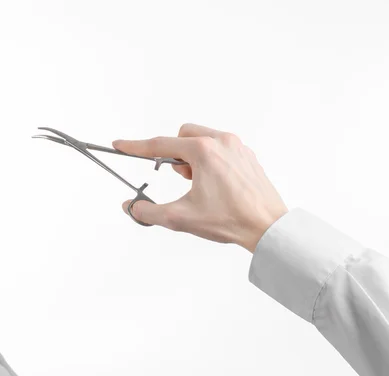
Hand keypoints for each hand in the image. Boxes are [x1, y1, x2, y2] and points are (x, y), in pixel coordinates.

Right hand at [113, 123, 288, 252]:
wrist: (267, 227)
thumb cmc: (230, 219)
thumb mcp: (180, 218)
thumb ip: (149, 212)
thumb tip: (131, 207)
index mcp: (204, 151)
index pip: (159, 145)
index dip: (136, 147)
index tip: (121, 145)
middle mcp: (221, 142)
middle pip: (183, 135)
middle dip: (173, 154)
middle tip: (180, 179)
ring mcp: (237, 147)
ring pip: (202, 139)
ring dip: (191, 157)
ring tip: (199, 185)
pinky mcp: (247, 156)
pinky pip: (220, 148)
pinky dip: (209, 160)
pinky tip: (214, 185)